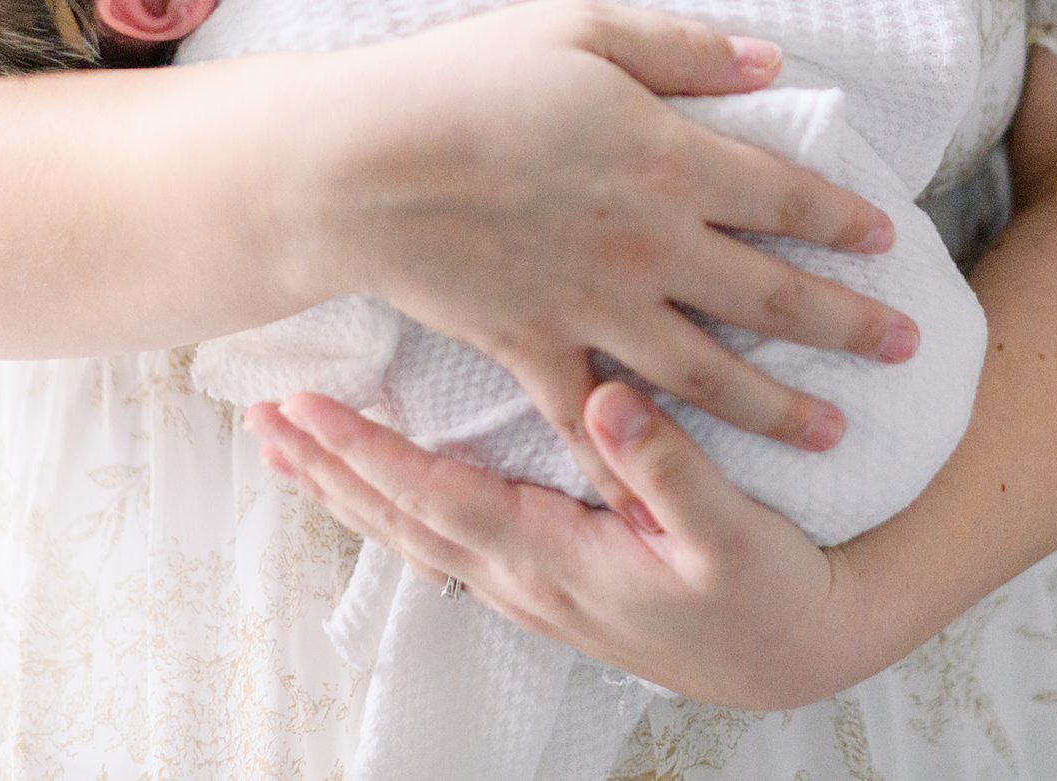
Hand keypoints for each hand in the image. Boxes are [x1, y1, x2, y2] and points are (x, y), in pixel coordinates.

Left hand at [245, 380, 889, 711]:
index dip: (368, 454)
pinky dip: (392, 507)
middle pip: (401, 522)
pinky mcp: (545, 583)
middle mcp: (527, 581)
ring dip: (347, 492)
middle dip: (327, 470)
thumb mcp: (732, 532)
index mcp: (559, 559)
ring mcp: (530, 588)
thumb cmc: (767, 592)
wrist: (794, 658)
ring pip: (412, 536)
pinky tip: (374, 490)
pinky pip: (442, 542)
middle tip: (263, 417)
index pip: (439, 499)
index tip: (308, 412)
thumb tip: (602, 398)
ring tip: (290, 450)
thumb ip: (668, 466)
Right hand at [277, 0, 917, 513]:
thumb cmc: (465, 78)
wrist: (357, 163)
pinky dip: (632, 457)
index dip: (844, 221)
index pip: (786, 197)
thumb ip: (683, 49)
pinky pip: (592, 417)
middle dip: (847, 326)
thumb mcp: (582, 27)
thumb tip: (771, 61)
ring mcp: (595, 308)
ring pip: (709, 375)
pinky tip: (670, 489)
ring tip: (834, 434)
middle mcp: (650, 246)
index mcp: (670, 161)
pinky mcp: (533, 349)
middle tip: (907, 348)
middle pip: (771, 299)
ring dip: (777, 408)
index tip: (888, 242)